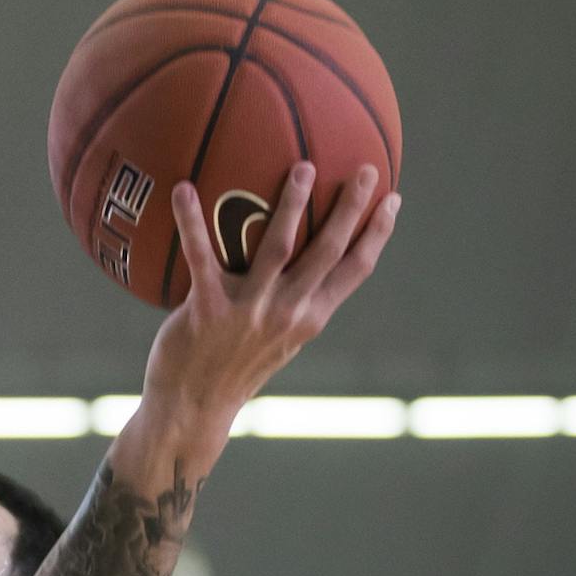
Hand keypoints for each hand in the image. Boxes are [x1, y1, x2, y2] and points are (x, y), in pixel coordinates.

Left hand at [143, 162, 399, 427]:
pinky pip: (200, 255)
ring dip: (292, 205)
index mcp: (310, 317)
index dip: (377, 234)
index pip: (355, 270)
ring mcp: (249, 310)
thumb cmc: (231, 365)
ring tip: (302, 168)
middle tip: (367, 168)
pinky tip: (181, 188)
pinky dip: (191, 220)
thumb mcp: (276, 338)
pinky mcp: (206, 309)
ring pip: (278, 247)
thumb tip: (300, 261)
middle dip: (351, 208)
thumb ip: (292, 301)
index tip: (393, 199)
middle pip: (328, 250)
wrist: (192, 406)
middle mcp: (288, 312)